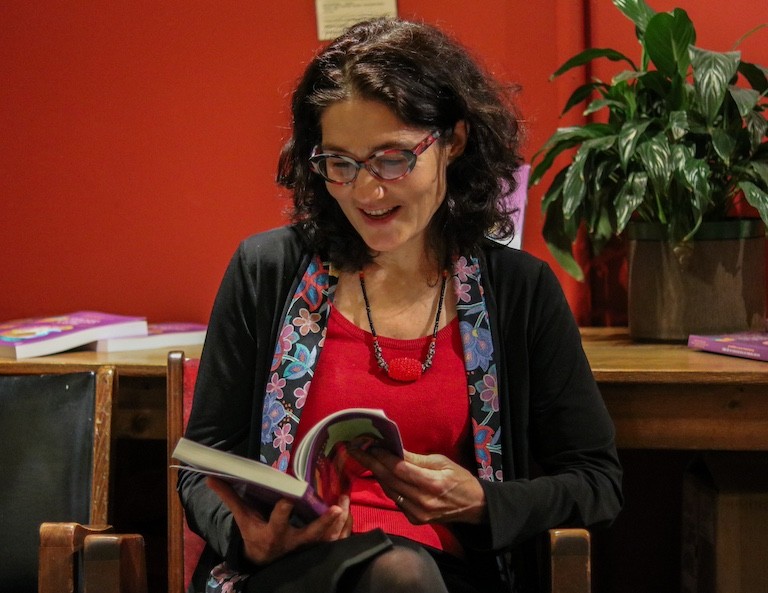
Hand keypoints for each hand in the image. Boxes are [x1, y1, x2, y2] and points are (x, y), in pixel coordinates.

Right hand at [206, 477, 351, 564]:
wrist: (265, 561)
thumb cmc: (255, 534)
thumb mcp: (243, 519)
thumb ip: (230, 497)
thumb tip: (211, 478)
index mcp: (273, 533)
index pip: (278, 521)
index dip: (284, 510)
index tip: (289, 497)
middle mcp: (292, 543)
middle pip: (309, 535)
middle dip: (323, 524)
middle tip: (336, 509)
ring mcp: (308, 549)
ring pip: (328, 539)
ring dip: (339, 523)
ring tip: (346, 503)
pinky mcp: (319, 550)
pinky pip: (335, 542)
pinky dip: (344, 529)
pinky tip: (349, 512)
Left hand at [350, 447, 486, 524]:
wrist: (473, 507)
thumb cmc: (460, 479)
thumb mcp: (442, 462)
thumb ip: (416, 458)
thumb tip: (393, 448)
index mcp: (431, 483)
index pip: (398, 468)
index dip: (381, 456)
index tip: (367, 444)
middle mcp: (421, 501)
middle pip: (389, 480)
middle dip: (370, 463)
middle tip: (354, 449)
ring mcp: (417, 513)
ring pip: (389, 490)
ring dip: (375, 473)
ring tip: (364, 458)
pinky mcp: (414, 519)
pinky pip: (394, 499)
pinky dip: (387, 485)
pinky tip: (381, 473)